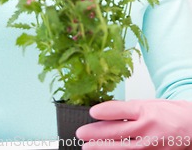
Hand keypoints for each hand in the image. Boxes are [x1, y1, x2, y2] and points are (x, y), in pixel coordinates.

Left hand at [76, 99, 191, 148]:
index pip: (120, 110)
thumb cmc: (169, 115)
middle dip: (96, 133)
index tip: (91, 112)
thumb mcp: (148, 104)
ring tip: (87, 148)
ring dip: (103, 148)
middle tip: (81, 133)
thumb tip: (104, 113)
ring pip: (122, 149)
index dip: (104, 111)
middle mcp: (147, 129)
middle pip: (116, 132)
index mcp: (146, 111)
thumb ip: (128, 110)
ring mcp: (150, 147)